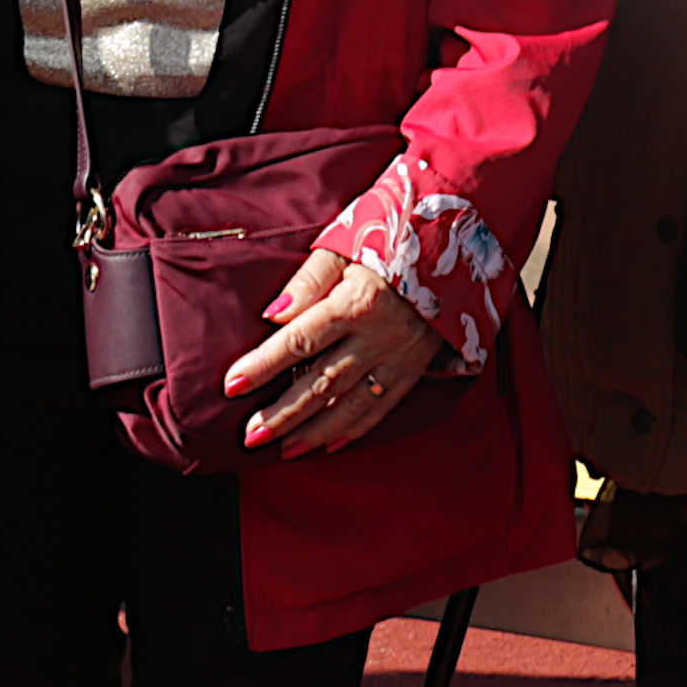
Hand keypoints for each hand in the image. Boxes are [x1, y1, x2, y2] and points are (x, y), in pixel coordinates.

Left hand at [222, 249, 443, 457]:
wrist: (453, 244)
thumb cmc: (391, 237)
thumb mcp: (347, 242)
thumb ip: (309, 279)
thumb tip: (273, 315)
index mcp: (357, 302)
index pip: (300, 341)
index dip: (264, 365)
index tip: (232, 385)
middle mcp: (378, 336)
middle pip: (321, 382)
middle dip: (283, 413)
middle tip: (251, 436)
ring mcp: (399, 356)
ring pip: (350, 403)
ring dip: (314, 430)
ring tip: (283, 449)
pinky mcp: (415, 368)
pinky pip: (383, 406)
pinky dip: (356, 429)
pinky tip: (330, 445)